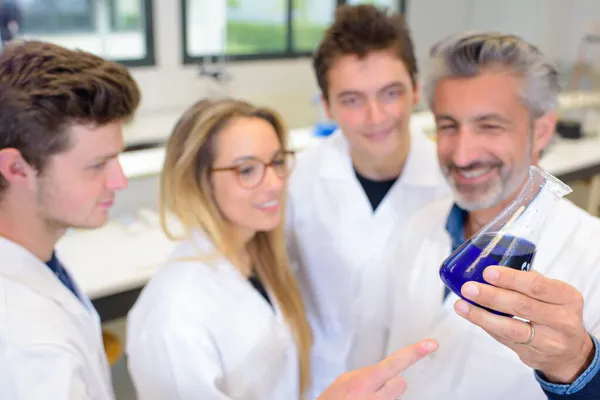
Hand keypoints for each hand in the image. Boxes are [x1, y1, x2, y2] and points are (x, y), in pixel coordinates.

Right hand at [316, 339, 437, 398]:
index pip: (393, 363)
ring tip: (364, 399)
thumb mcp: (343, 382)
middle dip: (390, 384)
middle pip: (401, 383)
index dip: (414, 353)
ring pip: (394, 397)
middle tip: (373, 390)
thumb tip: (383, 373)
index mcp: (362, 384)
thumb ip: (365, 375)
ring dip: (383, 397)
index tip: (431, 344)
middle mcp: (373, 399)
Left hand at [455, 265, 593, 383]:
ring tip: (461, 305)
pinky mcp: (532, 354)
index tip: (487, 272)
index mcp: (567, 297)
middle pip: (522, 306)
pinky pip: (504, 338)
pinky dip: (485, 325)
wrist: (571, 353)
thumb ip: (528, 280)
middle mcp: (562, 320)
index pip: (537, 286)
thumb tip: (491, 264)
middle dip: (491, 296)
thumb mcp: (554, 294)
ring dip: (481, 315)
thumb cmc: (555, 312)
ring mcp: (549, 341)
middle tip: (468, 288)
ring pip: (510, 328)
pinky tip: (471, 315)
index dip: (511, 279)